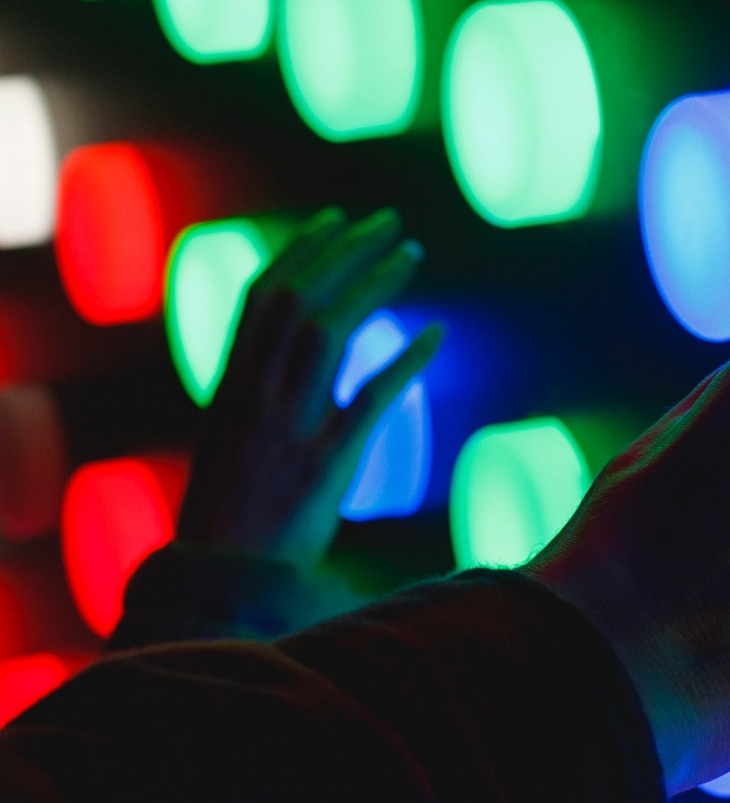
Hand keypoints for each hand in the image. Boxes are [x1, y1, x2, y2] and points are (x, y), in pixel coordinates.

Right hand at [178, 210, 441, 570]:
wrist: (222, 583)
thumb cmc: (232, 513)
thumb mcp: (234, 438)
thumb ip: (263, 388)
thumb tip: (309, 344)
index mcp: (231, 386)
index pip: (262, 297)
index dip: (301, 251)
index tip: (337, 219)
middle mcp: (255, 397)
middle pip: (299, 299)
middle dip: (344, 251)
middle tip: (388, 222)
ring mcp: (288, 428)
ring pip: (330, 332)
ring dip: (374, 284)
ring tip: (411, 254)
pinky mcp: (325, 466)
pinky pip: (370, 399)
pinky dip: (404, 360)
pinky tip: (435, 334)